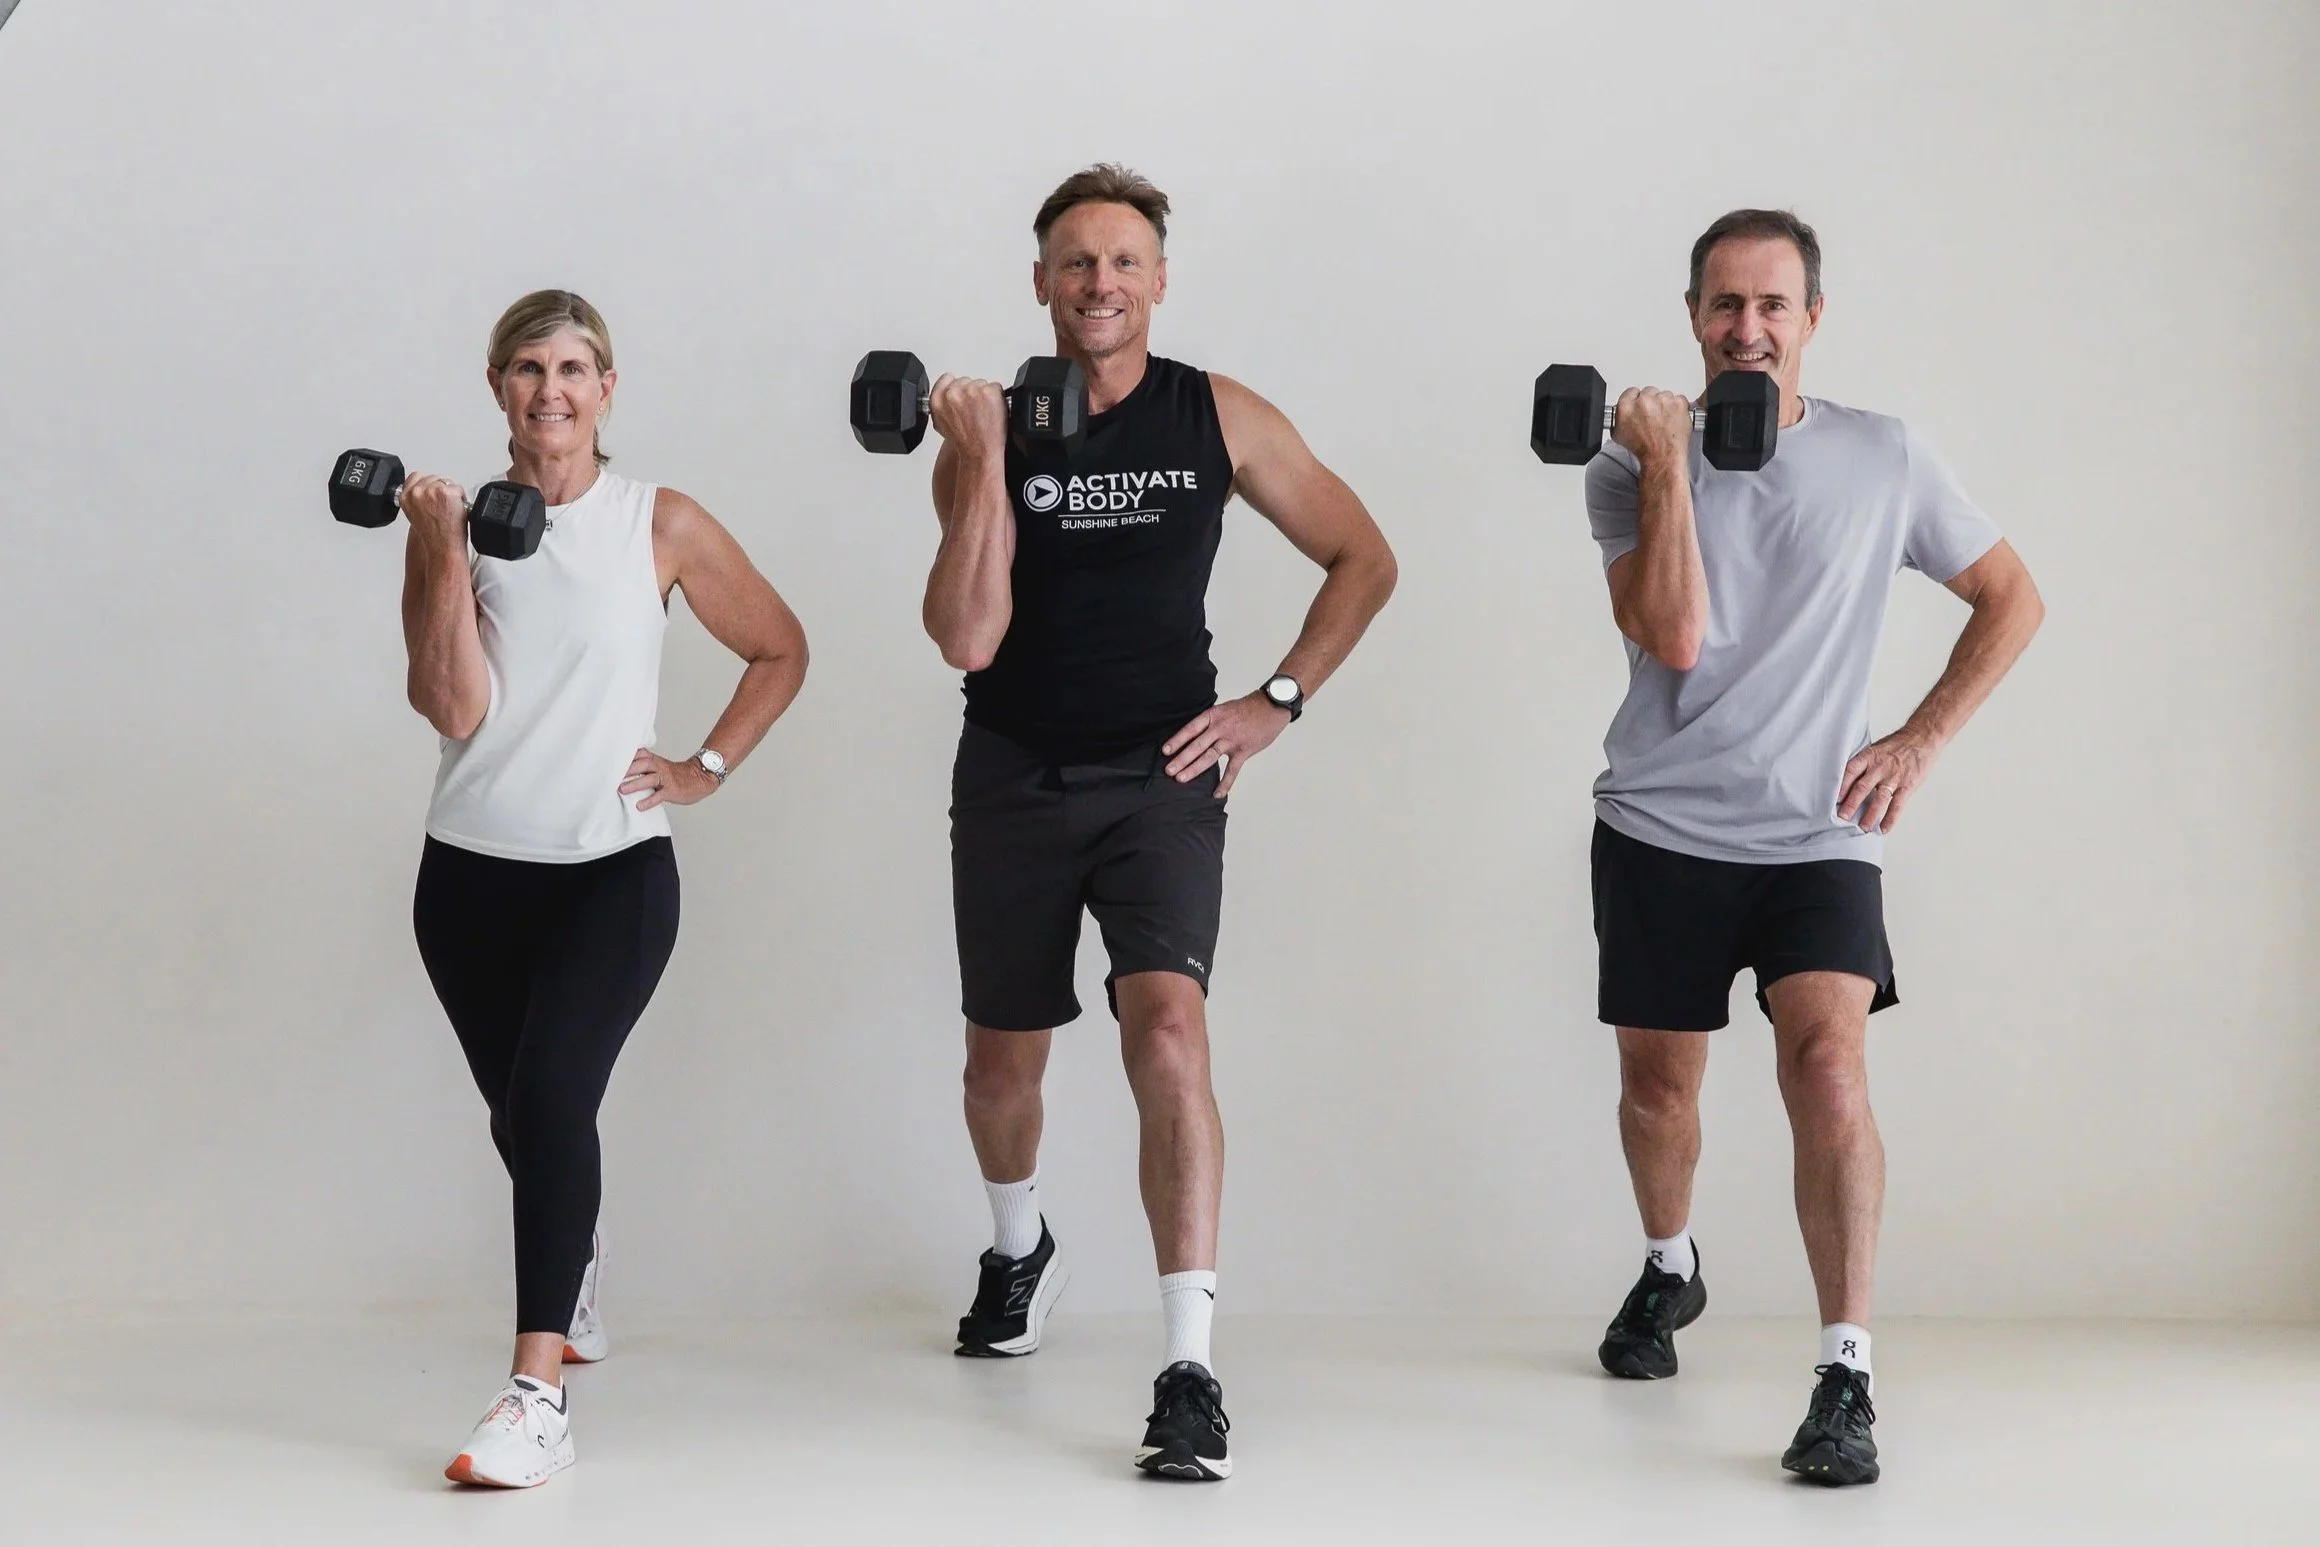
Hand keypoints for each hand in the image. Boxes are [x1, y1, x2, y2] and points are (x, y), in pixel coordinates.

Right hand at [399, 473, 470, 543]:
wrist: (443, 546)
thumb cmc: (433, 535)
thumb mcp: (414, 514)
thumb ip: (416, 499)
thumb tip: (425, 491)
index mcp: (405, 497)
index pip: (415, 477)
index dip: (427, 484)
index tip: (433, 492)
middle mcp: (416, 492)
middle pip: (434, 478)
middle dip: (441, 489)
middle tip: (444, 506)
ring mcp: (431, 491)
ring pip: (446, 482)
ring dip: (451, 493)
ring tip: (449, 509)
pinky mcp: (445, 492)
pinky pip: (458, 488)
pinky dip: (461, 498)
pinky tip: (456, 509)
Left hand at [618, 748, 715, 810]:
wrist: (700, 778)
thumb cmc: (676, 774)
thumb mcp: (660, 766)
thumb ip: (643, 767)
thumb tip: (622, 774)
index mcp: (655, 760)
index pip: (640, 754)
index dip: (626, 757)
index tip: (611, 762)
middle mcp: (660, 767)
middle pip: (643, 764)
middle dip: (628, 770)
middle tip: (613, 777)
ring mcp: (666, 779)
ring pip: (650, 778)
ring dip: (635, 784)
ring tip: (622, 790)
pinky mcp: (672, 790)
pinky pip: (660, 795)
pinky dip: (649, 800)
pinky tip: (640, 806)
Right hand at [928, 374, 1008, 460]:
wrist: (980, 452)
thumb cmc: (964, 442)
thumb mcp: (940, 423)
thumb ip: (941, 403)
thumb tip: (947, 393)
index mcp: (938, 400)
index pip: (947, 378)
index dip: (957, 386)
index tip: (963, 394)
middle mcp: (953, 394)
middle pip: (966, 381)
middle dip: (972, 393)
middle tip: (975, 411)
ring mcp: (972, 391)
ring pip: (981, 383)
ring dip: (985, 395)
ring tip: (984, 413)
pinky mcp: (989, 392)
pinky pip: (996, 387)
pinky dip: (997, 398)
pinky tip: (992, 411)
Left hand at [1162, 692, 1291, 796]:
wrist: (1271, 706)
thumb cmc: (1248, 707)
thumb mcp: (1225, 709)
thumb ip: (1211, 722)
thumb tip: (1196, 735)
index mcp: (1214, 716)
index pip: (1191, 729)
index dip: (1177, 740)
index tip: (1165, 750)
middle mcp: (1220, 728)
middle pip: (1197, 745)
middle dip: (1181, 759)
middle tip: (1169, 770)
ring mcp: (1232, 740)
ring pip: (1209, 757)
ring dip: (1194, 769)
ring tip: (1181, 778)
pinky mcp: (1243, 751)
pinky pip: (1232, 770)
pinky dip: (1225, 783)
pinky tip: (1217, 793)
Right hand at [1611, 387, 1694, 465]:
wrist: (1662, 457)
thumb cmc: (1643, 449)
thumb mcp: (1618, 434)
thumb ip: (1619, 417)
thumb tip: (1622, 411)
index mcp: (1626, 406)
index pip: (1631, 392)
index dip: (1636, 400)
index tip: (1640, 407)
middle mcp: (1644, 400)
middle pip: (1648, 392)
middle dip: (1651, 402)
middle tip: (1653, 417)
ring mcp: (1663, 400)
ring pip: (1664, 395)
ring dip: (1665, 405)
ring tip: (1664, 421)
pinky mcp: (1678, 403)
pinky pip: (1679, 400)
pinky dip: (1678, 408)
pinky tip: (1673, 420)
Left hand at [1836, 729, 1940, 833]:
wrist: (1922, 738)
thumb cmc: (1896, 745)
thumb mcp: (1875, 749)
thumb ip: (1863, 764)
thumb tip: (1845, 780)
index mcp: (1869, 757)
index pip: (1851, 771)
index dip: (1841, 786)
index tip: (1832, 799)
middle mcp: (1880, 767)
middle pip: (1862, 787)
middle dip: (1850, 804)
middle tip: (1841, 818)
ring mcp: (1894, 777)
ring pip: (1879, 799)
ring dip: (1870, 815)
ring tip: (1862, 828)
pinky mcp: (1908, 785)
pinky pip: (1897, 804)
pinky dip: (1890, 818)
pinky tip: (1884, 829)